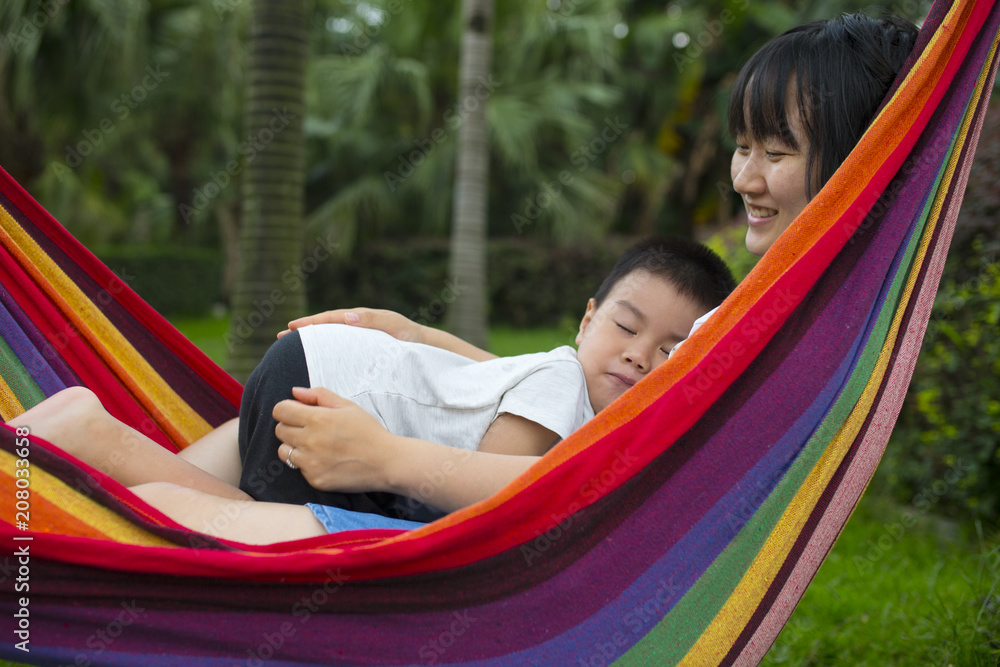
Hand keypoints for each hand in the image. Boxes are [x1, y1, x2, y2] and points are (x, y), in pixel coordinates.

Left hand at [272, 387, 399, 492]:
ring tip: (314, 446)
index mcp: (317, 419)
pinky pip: (298, 468)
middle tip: (310, 429)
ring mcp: (311, 463)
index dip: (287, 409)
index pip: (280, 410)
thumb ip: (319, 395)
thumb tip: (295, 392)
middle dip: (291, 426)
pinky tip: (325, 460)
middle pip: (279, 430)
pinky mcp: (314, 479)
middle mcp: (310, 441)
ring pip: (283, 451)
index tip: (298, 412)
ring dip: (294, 446)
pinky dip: (307, 463)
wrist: (386, 462)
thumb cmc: (368, 431)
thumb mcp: (347, 406)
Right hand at [278, 307, 423, 342]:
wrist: (423, 347)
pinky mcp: (361, 351)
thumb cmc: (408, 335)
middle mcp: (355, 327)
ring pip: (329, 339)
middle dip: (303, 331)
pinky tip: (315, 363)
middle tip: (280, 337)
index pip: (330, 318)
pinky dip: (325, 353)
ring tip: (289, 350)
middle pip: (324, 327)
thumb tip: (347, 317)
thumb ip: (372, 320)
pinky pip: (339, 350)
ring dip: (311, 343)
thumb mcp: (393, 325)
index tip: (291, 327)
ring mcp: (357, 340)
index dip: (310, 323)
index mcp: (360, 318)